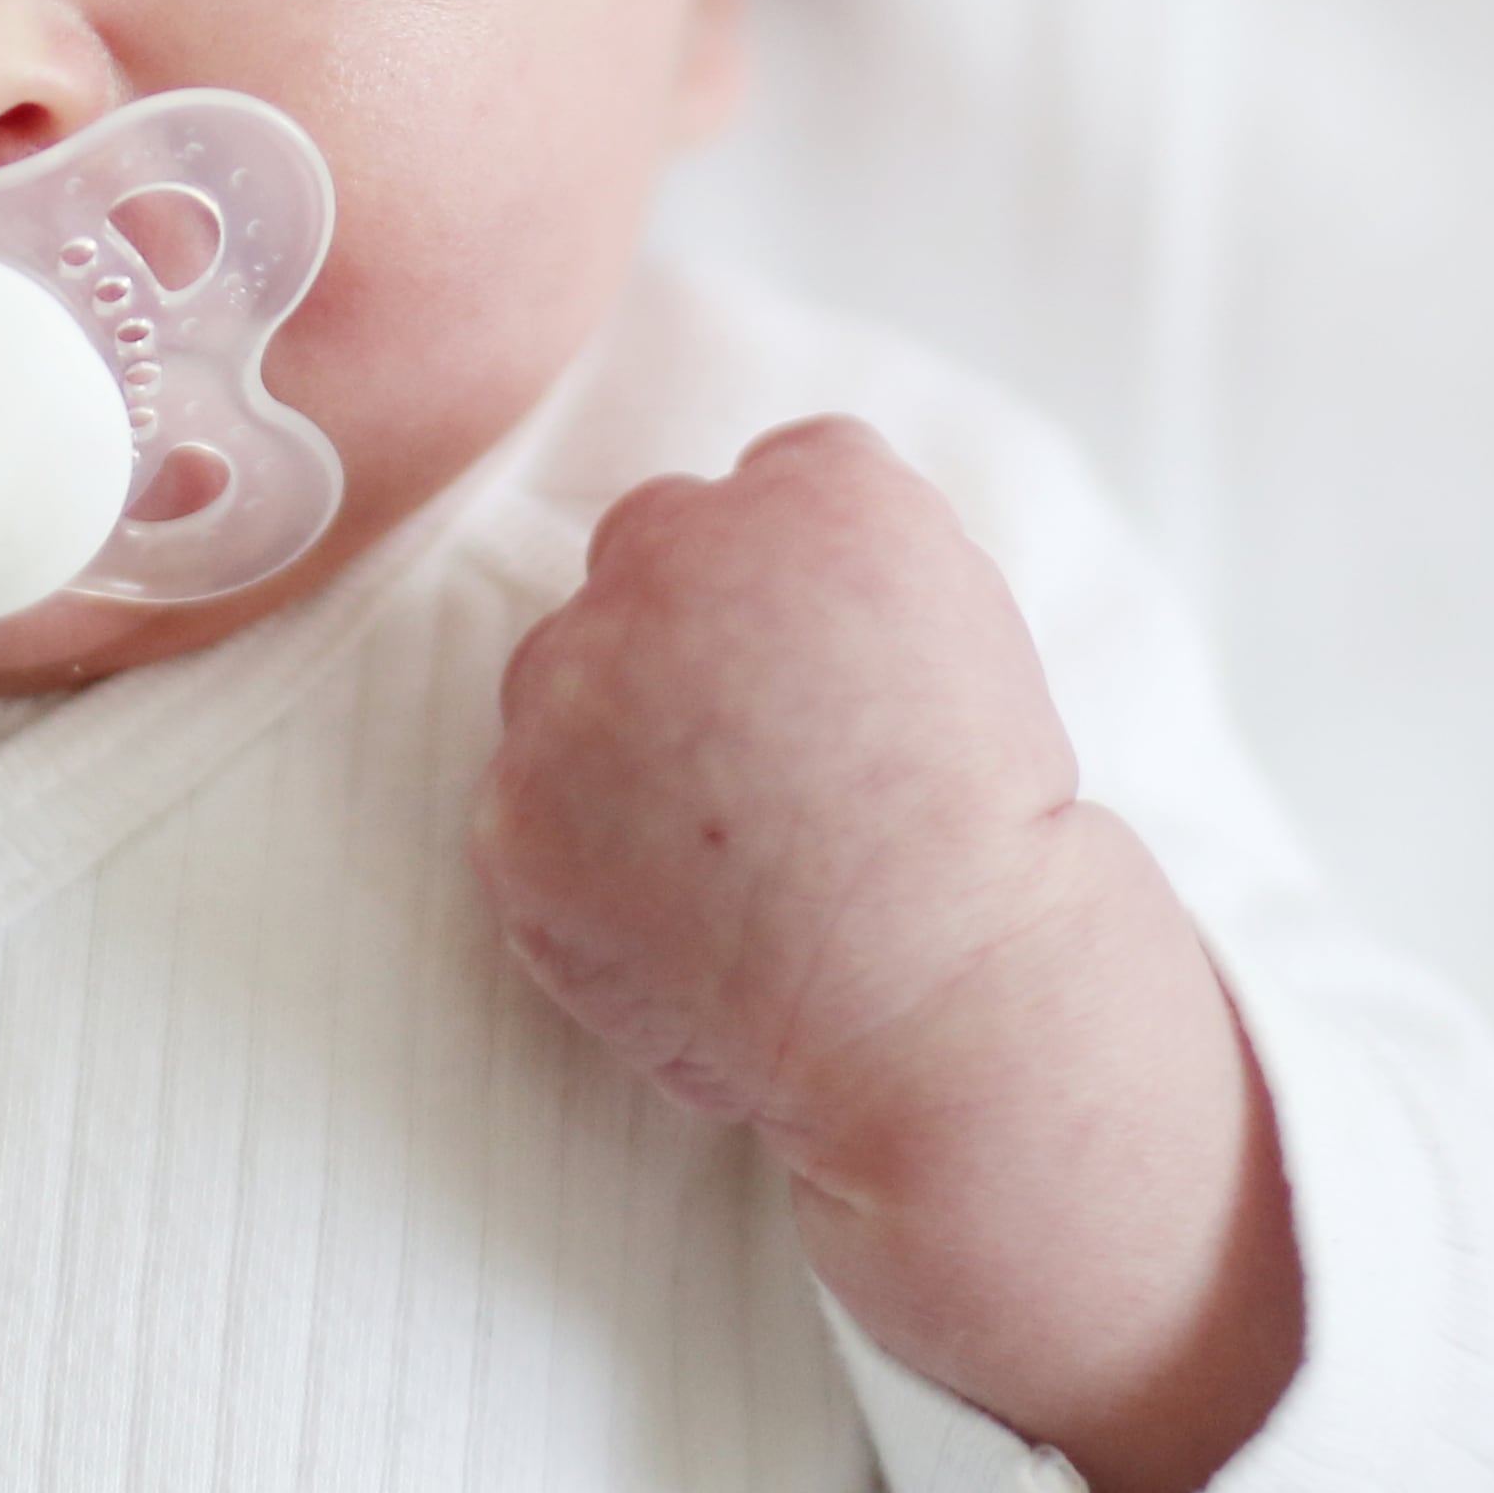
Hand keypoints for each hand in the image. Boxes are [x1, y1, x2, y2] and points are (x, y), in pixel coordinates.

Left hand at [470, 417, 1301, 1492]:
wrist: (951, 1005)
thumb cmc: (978, 834)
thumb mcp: (959, 624)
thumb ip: (832, 548)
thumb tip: (738, 554)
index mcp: (818, 489)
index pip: (764, 487)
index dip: (798, 593)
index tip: (834, 677)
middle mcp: (677, 546)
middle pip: (644, 556)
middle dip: (687, 642)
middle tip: (769, 763)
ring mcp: (578, 674)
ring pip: (566, 673)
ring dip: (615, 736)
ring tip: (730, 846)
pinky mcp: (515, 806)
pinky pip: (528, 802)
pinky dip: (582, 855)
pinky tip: (679, 908)